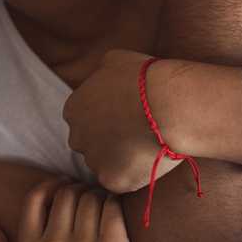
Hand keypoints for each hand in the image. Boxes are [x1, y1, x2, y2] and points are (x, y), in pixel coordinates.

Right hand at [0, 183, 153, 241]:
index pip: (36, 199)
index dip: (50, 185)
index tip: (61, 186)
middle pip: (66, 194)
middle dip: (75, 190)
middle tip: (84, 196)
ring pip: (89, 198)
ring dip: (95, 195)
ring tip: (99, 204)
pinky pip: (111, 207)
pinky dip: (113, 203)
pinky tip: (113, 211)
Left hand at [63, 50, 181, 193]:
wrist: (168, 105)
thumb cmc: (145, 78)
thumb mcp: (115, 60)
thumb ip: (101, 73)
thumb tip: (104, 74)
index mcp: (73, 108)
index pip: (83, 119)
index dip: (105, 119)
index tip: (125, 118)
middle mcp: (76, 137)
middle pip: (90, 143)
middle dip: (108, 140)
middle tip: (137, 134)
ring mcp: (93, 161)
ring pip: (105, 164)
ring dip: (121, 159)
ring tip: (148, 147)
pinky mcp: (113, 180)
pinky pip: (122, 181)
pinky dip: (135, 174)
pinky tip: (151, 160)